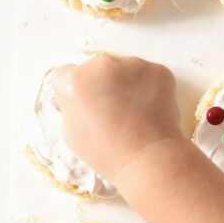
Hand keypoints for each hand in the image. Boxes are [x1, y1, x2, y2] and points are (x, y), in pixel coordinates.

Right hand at [52, 55, 183, 183]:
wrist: (147, 158)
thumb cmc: (105, 152)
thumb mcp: (71, 133)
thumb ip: (68, 106)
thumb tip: (70, 94)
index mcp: (75, 80)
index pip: (66, 73)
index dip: (73, 90)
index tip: (83, 104)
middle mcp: (102, 65)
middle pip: (96, 67)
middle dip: (100, 83)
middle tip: (110, 109)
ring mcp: (133, 64)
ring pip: (123, 68)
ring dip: (124, 82)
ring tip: (132, 111)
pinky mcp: (158, 69)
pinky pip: (147, 74)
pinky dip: (147, 86)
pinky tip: (148, 108)